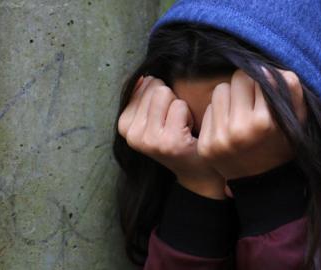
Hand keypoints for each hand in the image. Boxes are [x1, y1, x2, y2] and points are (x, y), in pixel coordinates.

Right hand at [117, 76, 225, 198]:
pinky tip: (187, 133)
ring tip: (180, 127)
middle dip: (170, 101)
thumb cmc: (175, 138)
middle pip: (155, 88)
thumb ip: (143, 96)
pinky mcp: (169, 141)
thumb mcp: (151, 118)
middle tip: (173, 124)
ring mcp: (150, 140)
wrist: (195, 170)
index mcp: (124, 126)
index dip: (160, 98)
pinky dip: (188, 115)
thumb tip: (144, 76)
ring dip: (179, 107)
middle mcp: (133, 135)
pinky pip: (180, 106)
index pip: (143, 85)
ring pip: (166, 94)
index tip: (163, 118)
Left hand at [197, 69, 306, 180]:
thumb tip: (267, 69)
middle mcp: (240, 130)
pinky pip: (208, 109)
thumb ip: (291, 90)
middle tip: (253, 103)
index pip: (259, 76)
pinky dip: (219, 114)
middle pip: (237, 79)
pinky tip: (229, 128)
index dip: (264, 82)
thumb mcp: (297, 120)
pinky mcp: (206, 145)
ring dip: (230, 97)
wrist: (262, 183)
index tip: (267, 95)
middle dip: (246, 87)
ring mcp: (220, 138)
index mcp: (265, 122)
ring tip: (241, 114)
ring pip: (220, 90)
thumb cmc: (282, 144)